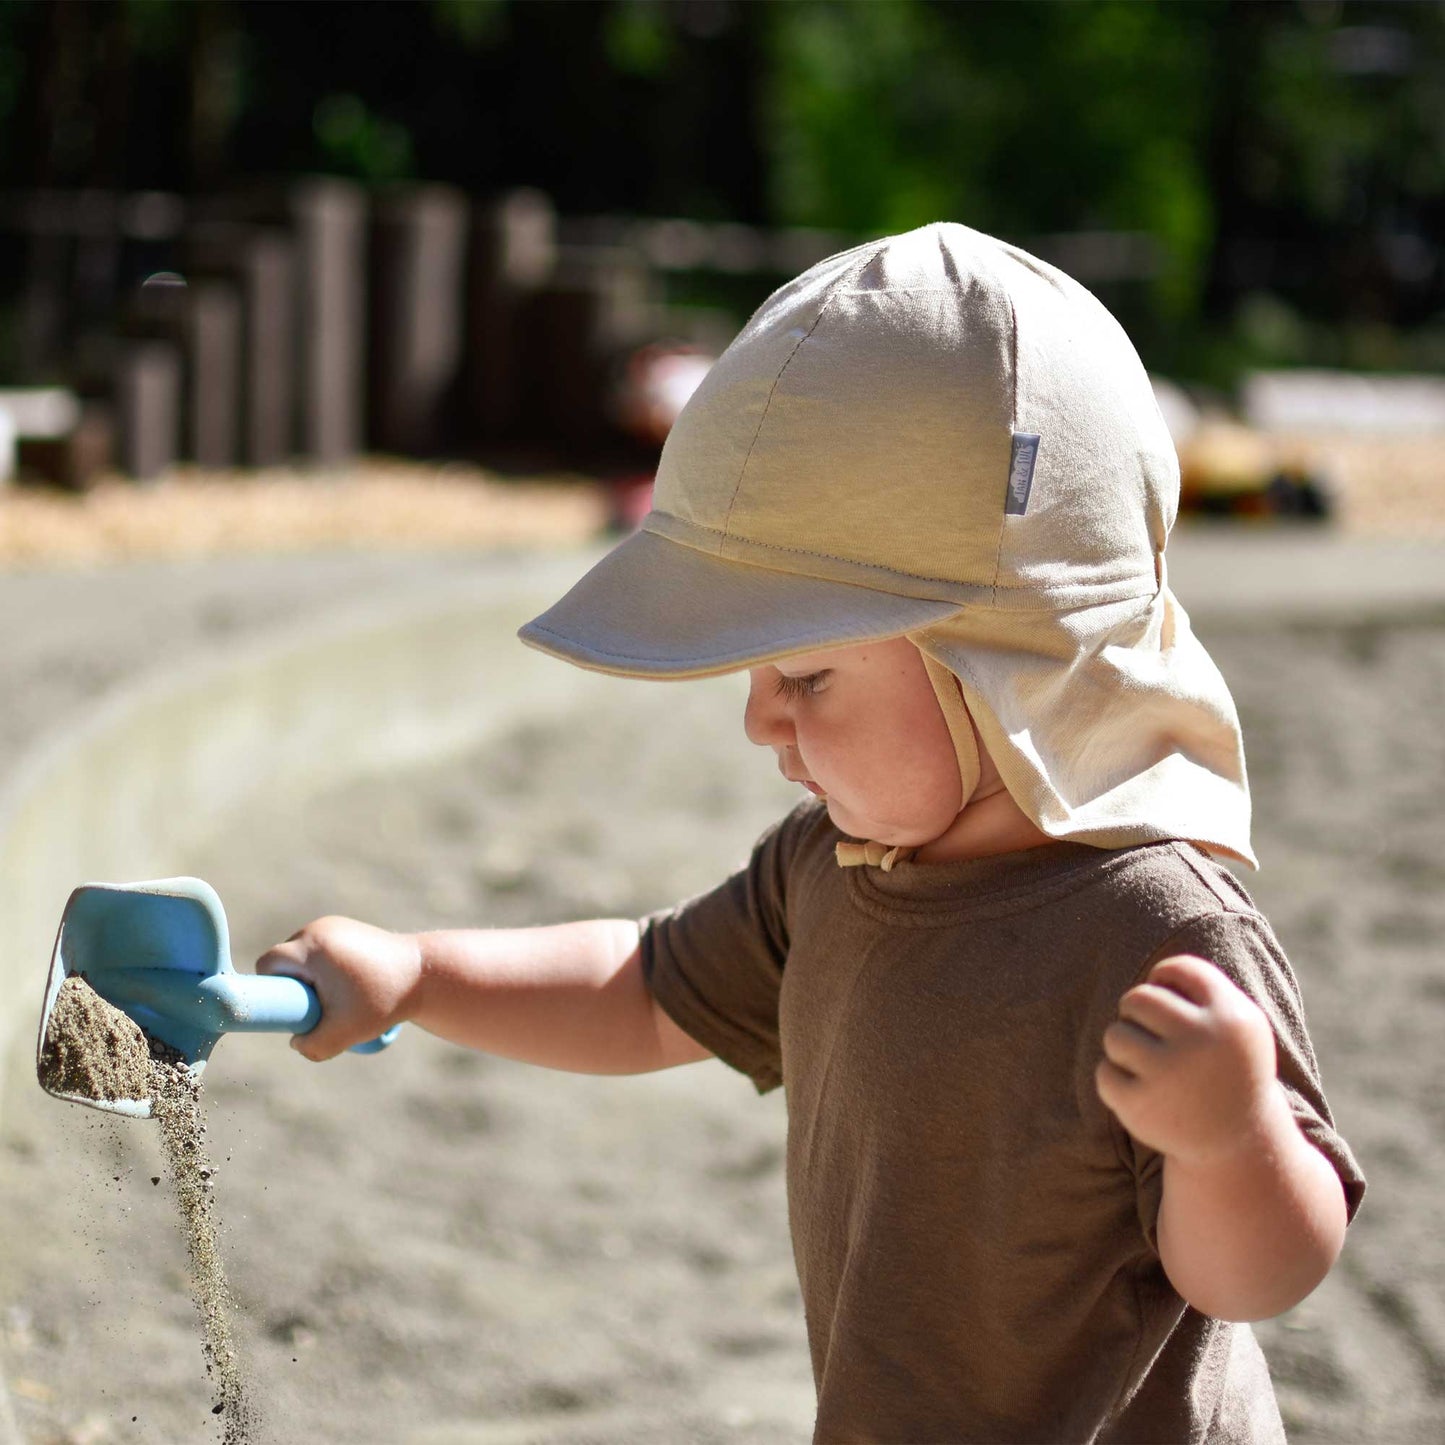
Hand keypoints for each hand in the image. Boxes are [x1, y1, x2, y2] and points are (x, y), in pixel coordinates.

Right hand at [256, 916, 421, 1061]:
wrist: (425, 972)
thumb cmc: (383, 999)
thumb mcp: (345, 1032)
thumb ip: (313, 1046)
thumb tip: (296, 1042)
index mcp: (312, 948)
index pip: (268, 963)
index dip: (270, 987)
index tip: (290, 1006)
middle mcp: (319, 929)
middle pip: (285, 960)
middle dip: (294, 985)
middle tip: (318, 1006)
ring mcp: (334, 925)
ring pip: (304, 955)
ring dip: (311, 976)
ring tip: (340, 996)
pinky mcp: (348, 928)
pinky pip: (321, 950)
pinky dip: (327, 967)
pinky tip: (348, 984)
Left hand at [1096, 954, 1279, 1167]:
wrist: (1238, 1145)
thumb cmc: (1229, 1070)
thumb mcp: (1239, 1025)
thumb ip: (1204, 988)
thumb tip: (1153, 973)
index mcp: (1233, 1018)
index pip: (1180, 969)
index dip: (1166, 978)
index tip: (1172, 999)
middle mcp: (1204, 1042)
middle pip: (1138, 998)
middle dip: (1137, 1013)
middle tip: (1152, 1036)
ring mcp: (1170, 1075)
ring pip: (1115, 1034)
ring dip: (1124, 1046)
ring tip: (1148, 1065)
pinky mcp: (1141, 1106)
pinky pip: (1103, 1072)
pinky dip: (1114, 1080)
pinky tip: (1140, 1091)